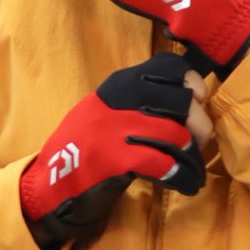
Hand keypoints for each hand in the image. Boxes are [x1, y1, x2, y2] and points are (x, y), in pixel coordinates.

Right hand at [21, 53, 208, 243]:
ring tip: (193, 169)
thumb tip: (189, 98)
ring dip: (193, 157)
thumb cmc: (85, 145)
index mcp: (121, 84)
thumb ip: (142, 98)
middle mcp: (121, 101)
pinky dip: (182, 177)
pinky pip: (166, 165)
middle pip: (182, 102)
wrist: (50, 182)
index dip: (191, 82)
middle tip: (199, 142)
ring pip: (178, 135)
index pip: (168, 66)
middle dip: (200, 125)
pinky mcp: (118, 160)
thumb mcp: (109, 109)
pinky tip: (185, 183)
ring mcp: (117, 129)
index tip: (198, 100)